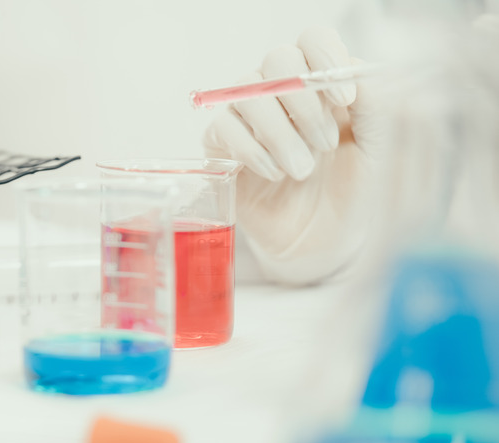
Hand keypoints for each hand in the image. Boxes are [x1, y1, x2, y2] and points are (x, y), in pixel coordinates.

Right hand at [204, 27, 381, 284]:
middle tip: (326, 144)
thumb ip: (376, 106)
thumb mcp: (377, 150)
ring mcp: (249, 118)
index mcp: (322, 83)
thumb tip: (357, 72)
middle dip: (304, 102)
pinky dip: (252, 150)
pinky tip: (275, 175)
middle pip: (277, 59)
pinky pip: (223, 127)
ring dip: (280, 132)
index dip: (325, 59)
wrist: (324, 244)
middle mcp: (282, 93)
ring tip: (302, 170)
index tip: (346, 101)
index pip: (313, 40)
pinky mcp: (222, 147)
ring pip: (247, 93)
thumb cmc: (353, 193)